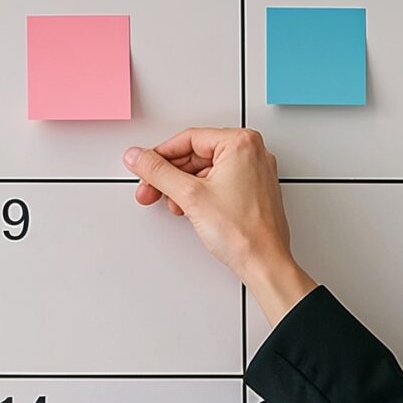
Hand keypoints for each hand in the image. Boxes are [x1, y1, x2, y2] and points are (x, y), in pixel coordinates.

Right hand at [123, 128, 315, 319]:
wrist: (264, 263)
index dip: (160, 155)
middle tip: (151, 189)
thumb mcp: (190, 196)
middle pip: (196, 154)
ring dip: (183, 187)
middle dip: (170, 175)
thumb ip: (158, 172)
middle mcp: (252, 152)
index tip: (144, 166)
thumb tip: (138, 157)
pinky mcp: (253, 190)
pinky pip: (219, 182)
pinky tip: (189, 208)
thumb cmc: (243, 233)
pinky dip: (200, 194)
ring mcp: (255, 172)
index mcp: (241, 143)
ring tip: (173, 204)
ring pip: (206, 170)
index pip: (188, 139)